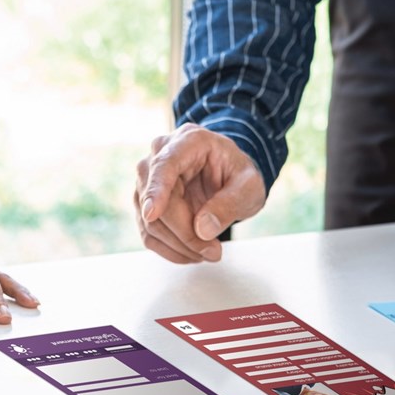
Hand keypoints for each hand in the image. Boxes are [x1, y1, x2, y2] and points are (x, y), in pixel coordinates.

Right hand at [134, 123, 267, 262]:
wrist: (229, 176)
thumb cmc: (238, 175)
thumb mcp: (249, 186)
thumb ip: (230, 203)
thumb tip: (202, 230)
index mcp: (189, 141)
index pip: (164, 165)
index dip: (156, 190)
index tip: (152, 213)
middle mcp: (161, 155)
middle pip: (158, 202)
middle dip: (184, 234)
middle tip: (214, 251)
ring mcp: (148, 179)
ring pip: (149, 222)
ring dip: (178, 246)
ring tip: (208, 252)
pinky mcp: (144, 202)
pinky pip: (148, 233)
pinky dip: (170, 249)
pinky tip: (192, 253)